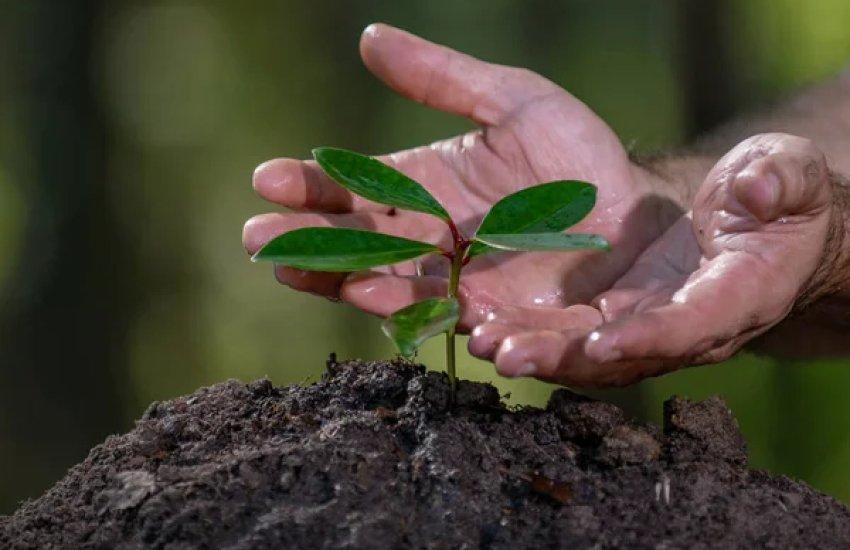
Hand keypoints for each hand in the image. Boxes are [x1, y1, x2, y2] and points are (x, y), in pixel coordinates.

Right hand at [243, 23, 676, 328]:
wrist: (640, 213)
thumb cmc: (578, 157)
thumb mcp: (513, 102)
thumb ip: (442, 79)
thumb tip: (368, 38)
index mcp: (427, 193)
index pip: (360, 191)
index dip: (316, 186)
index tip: (269, 178)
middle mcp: (436, 245)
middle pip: (363, 246)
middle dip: (310, 242)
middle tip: (257, 237)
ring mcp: (466, 287)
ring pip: (395, 288)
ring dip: (348, 281)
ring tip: (302, 272)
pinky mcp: (505, 323)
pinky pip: (463, 321)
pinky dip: (431, 316)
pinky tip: (391, 301)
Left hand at [470, 133, 842, 385]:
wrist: (746, 228)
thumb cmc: (775, 203)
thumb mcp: (788, 177)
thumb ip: (779, 180)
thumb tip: (755, 190)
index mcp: (735, 298)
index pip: (691, 327)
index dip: (648, 338)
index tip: (601, 341)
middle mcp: (678, 328)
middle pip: (616, 354)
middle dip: (562, 356)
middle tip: (507, 354)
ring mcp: (638, 327)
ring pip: (577, 348)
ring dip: (528, 346)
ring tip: (477, 339)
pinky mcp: (606, 317)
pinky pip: (559, 326)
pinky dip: (519, 325)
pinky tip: (473, 317)